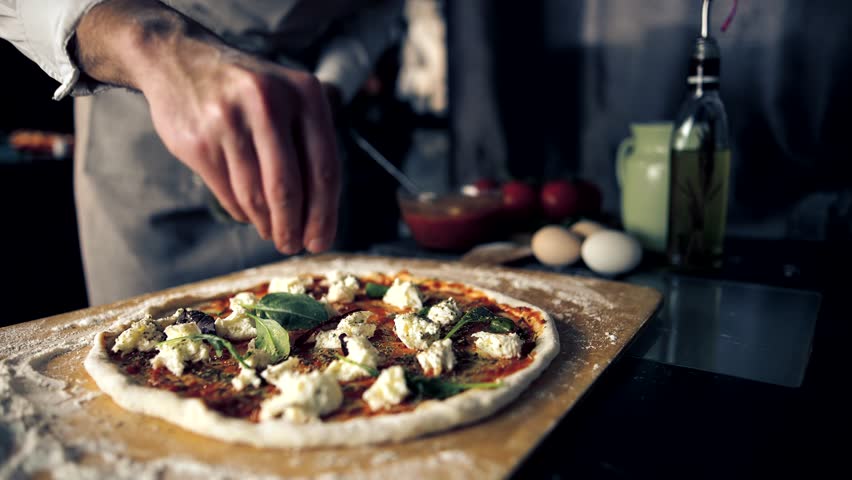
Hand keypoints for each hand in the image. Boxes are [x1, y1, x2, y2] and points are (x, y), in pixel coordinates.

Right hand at [76, 0, 339, 253]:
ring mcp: (229, 121)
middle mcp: (268, 104)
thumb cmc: (249, 92)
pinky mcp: (198, 141)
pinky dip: (242, 212)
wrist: (179, 59)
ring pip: (255, 196)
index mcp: (304, 94)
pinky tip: (249, 215)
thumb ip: (310, 145)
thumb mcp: (289, 98)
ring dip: (267, 224)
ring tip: (272, 234)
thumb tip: (321, 216)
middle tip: (293, 247)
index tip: (321, 241)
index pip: (324, 168)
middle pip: (288, 188)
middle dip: (293, 227)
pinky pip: (228, 193)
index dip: (325, 213)